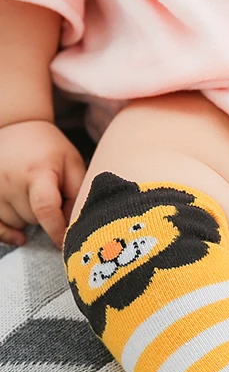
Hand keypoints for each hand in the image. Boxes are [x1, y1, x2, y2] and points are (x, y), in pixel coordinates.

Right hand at [0, 120, 85, 247]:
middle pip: (33, 219)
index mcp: (37, 172)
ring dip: (29, 219)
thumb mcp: (73, 164)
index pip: (46, 208)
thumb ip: (78, 193)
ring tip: (34, 195)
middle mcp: (9, 181)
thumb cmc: (50, 149)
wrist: (15, 126)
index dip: (57, 230)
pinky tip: (20, 237)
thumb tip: (75, 224)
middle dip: (48, 217)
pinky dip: (7, 232)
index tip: (67, 245)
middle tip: (52, 196)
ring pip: (16, 223)